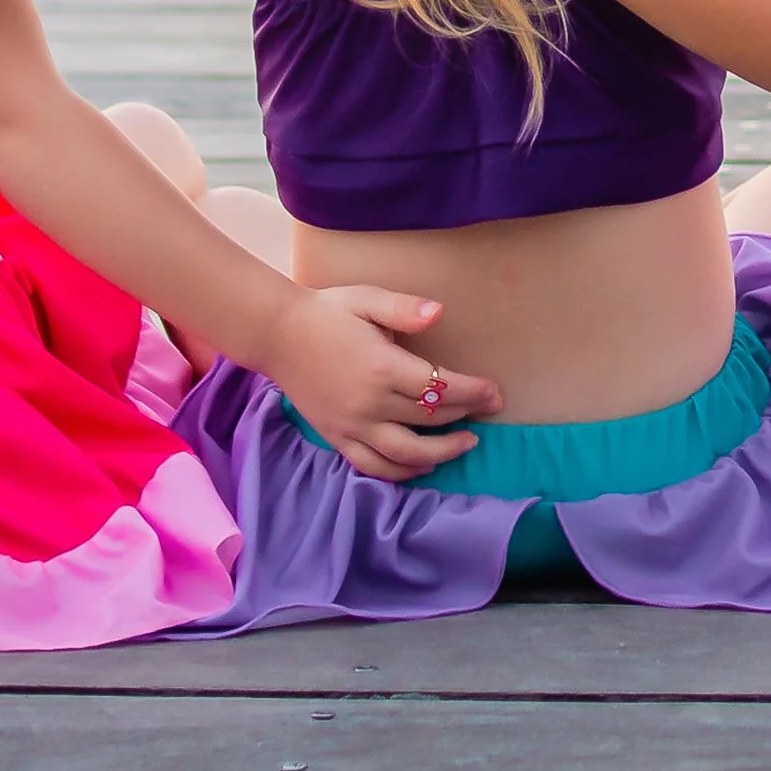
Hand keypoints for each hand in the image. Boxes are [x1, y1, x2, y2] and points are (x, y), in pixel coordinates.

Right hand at [256, 283, 497, 479]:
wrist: (277, 335)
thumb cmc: (327, 312)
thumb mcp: (367, 299)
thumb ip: (405, 309)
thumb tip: (439, 313)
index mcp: (382, 368)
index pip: (440, 388)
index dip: (473, 392)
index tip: (493, 392)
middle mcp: (369, 403)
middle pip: (430, 419)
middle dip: (466, 415)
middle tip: (488, 409)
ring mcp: (352, 426)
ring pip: (406, 453)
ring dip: (441, 453)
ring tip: (466, 443)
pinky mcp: (337, 438)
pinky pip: (373, 466)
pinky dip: (401, 472)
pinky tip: (421, 466)